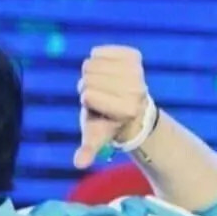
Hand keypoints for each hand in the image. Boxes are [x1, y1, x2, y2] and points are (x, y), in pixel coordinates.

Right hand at [74, 46, 149, 168]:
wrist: (130, 107)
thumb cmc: (106, 123)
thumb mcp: (95, 137)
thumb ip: (88, 149)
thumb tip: (79, 164)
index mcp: (127, 109)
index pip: (88, 95)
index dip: (86, 101)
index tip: (98, 108)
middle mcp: (136, 90)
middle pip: (88, 78)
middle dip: (87, 86)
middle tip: (101, 96)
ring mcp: (137, 72)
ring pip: (91, 63)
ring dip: (91, 74)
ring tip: (104, 85)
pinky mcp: (134, 56)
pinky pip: (99, 51)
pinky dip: (97, 60)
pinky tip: (107, 71)